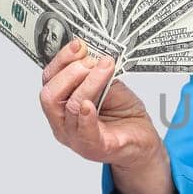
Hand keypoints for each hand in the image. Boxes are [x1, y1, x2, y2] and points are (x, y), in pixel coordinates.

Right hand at [38, 38, 176, 193]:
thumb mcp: (108, 86)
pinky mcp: (95, 148)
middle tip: (91, 60)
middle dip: (69, 72)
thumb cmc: (122, 114)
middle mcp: (62, 123)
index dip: (61, 60)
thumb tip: (92, 53)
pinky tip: (90, 104)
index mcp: (61, 105)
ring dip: (87, 83)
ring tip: (105, 69)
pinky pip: (84, 132)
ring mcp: (76, 138)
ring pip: (70, 107)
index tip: (79, 45)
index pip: (49, 80)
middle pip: (49, 95)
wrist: (142, 140)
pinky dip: (85, 116)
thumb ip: (96, 73)